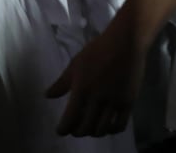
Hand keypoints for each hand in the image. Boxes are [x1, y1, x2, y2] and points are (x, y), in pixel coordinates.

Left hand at [46, 22, 143, 136]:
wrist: (125, 44)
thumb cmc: (96, 51)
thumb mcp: (75, 64)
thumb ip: (62, 83)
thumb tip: (47, 96)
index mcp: (82, 90)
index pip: (70, 118)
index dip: (64, 128)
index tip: (61, 131)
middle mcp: (97, 100)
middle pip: (86, 127)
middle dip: (77, 132)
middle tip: (74, 129)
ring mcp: (114, 103)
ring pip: (102, 129)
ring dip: (93, 132)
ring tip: (89, 128)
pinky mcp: (128, 103)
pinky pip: (120, 125)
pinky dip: (111, 130)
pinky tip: (106, 126)